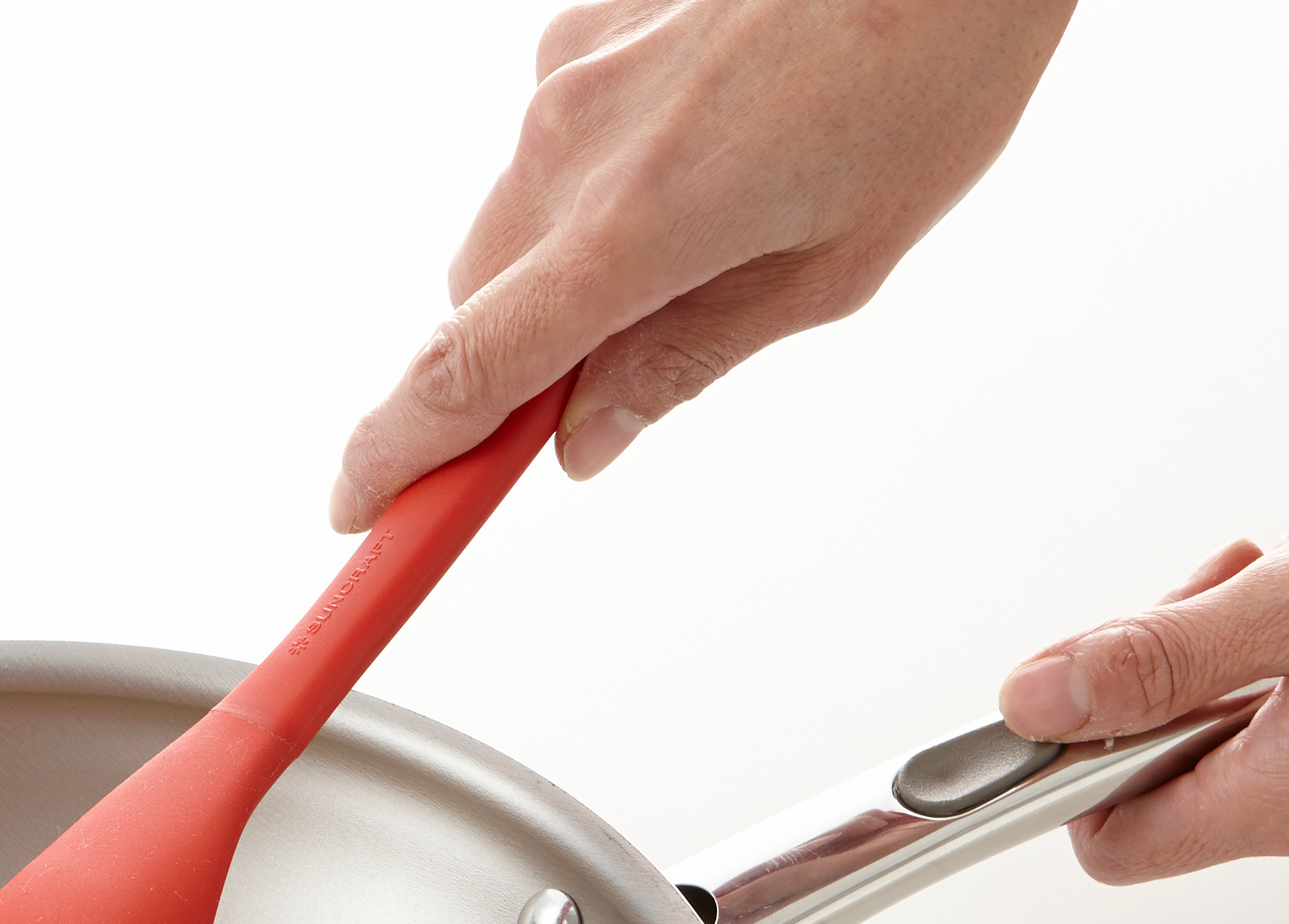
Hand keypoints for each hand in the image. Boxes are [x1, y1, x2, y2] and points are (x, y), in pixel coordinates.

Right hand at [329, 0, 1077, 531]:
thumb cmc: (924, 77)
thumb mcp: (830, 268)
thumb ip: (685, 360)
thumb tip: (583, 440)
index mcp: (635, 227)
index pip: (465, 371)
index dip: (396, 456)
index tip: (364, 511)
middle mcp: (571, 144)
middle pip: (475, 306)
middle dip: (514, 365)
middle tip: (598, 395)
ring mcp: (565, 74)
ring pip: (513, 225)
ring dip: (566, 268)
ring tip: (719, 225)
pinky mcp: (578, 25)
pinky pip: (553, 143)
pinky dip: (600, 179)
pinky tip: (712, 143)